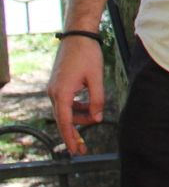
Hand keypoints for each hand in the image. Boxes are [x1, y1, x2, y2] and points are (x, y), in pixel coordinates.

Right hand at [47, 36, 103, 155]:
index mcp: (62, 93)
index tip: (74, 151)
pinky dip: (76, 108)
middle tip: (82, 149)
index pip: (65, 121)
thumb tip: (97, 118)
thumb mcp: (96, 78)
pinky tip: (87, 108)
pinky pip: (66, 102)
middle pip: (63, 119)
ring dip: (78, 118)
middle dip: (73, 134)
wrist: (77, 36)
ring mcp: (54, 88)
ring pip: (65, 111)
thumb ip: (97, 100)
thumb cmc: (87, 55)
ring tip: (93, 120)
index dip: (70, 137)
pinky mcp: (58, 84)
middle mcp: (54, 93)